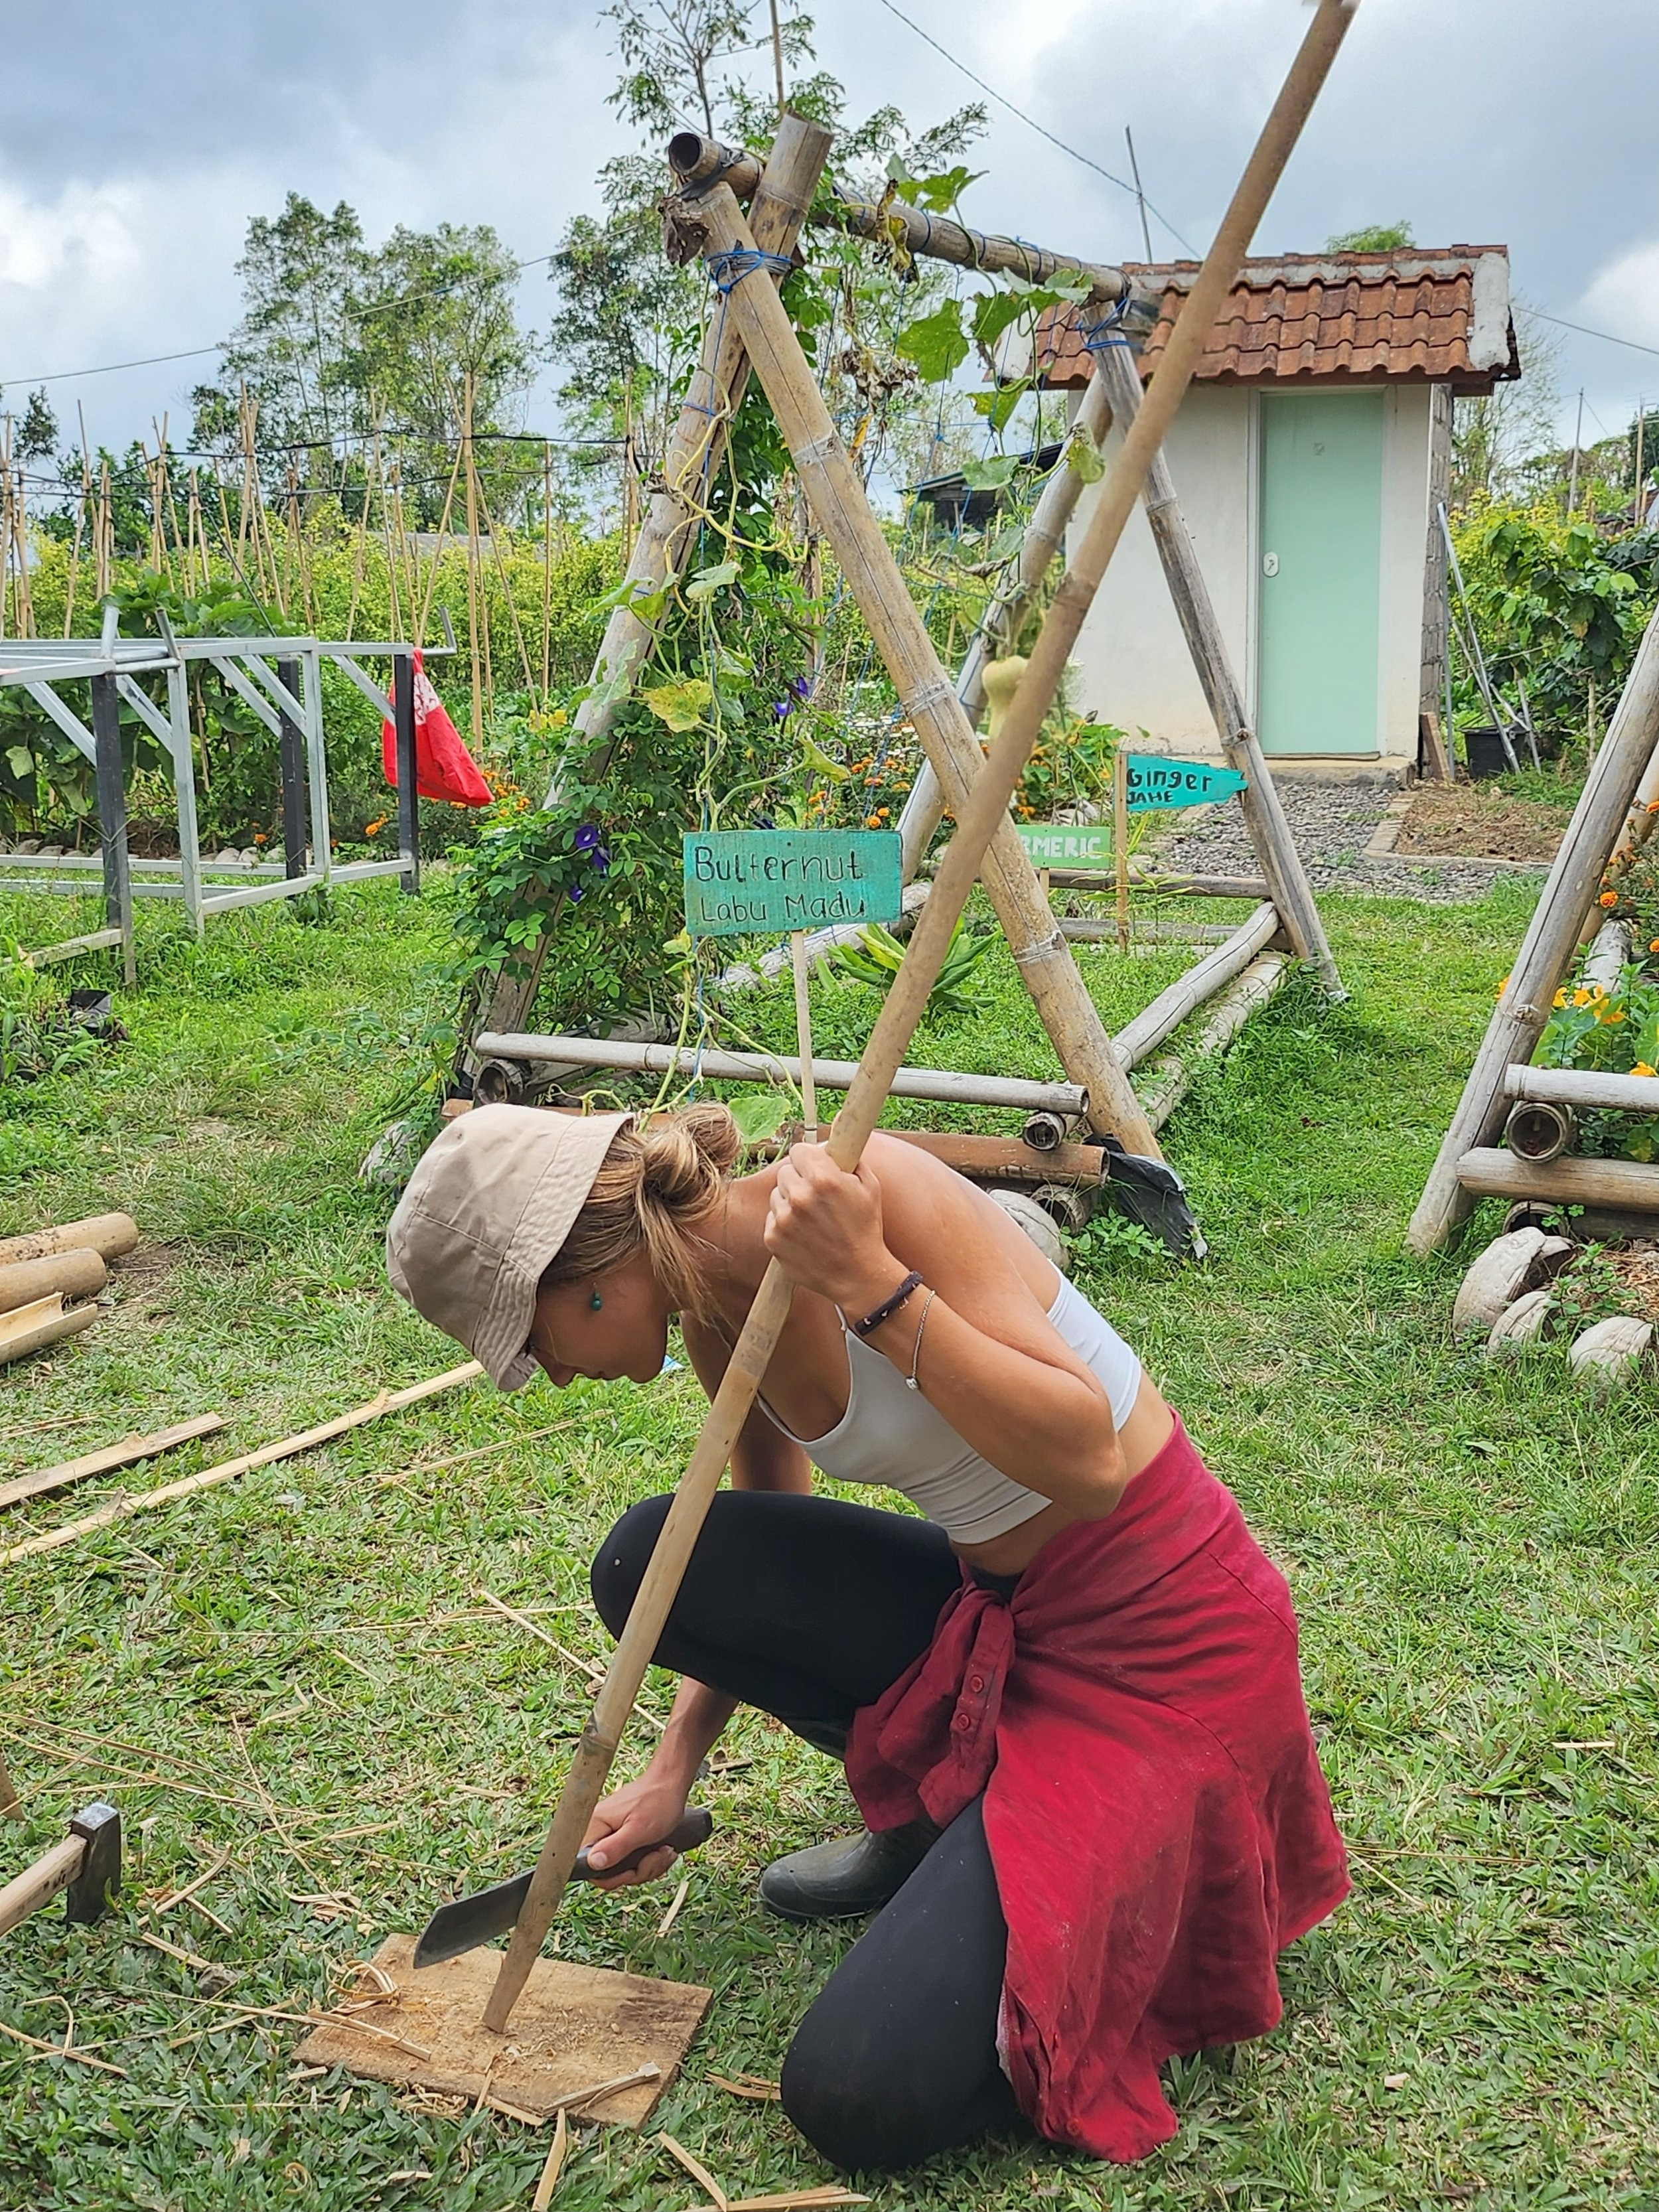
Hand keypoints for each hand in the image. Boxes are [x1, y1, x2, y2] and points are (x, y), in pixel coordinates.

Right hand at [581, 1772, 690, 1890]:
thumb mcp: (639, 1829)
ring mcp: (614, 1832)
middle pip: (610, 1870)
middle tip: (656, 1857)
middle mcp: (601, 1829)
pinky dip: (651, 1858)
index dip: (611, 1876)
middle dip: (638, 1870)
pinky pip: (634, 1859)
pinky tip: (664, 1849)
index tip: (632, 1871)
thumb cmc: (658, 1800)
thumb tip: (593, 1864)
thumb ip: (615, 1848)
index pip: (589, 1865)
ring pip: (626, 1867)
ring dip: (649, 1864)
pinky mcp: (626, 1834)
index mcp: (597, 1825)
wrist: (673, 1783)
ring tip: (664, 1850)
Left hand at [763, 1144, 899, 1312]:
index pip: (799, 1150)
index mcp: (824, 1178)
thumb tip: (840, 1130)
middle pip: (785, 1171)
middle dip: (800, 1180)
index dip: (810, 1160)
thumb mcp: (870, 1186)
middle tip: (817, 1197)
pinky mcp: (773, 1238)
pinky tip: (805, 1234)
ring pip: (777, 1195)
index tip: (816, 1170)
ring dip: (790, 1202)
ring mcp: (783, 1219)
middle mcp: (799, 1196)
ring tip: (812, 1219)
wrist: (857, 1275)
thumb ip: (851, 1155)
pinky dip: (785, 1223)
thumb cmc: (866, 1229)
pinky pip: (773, 1218)